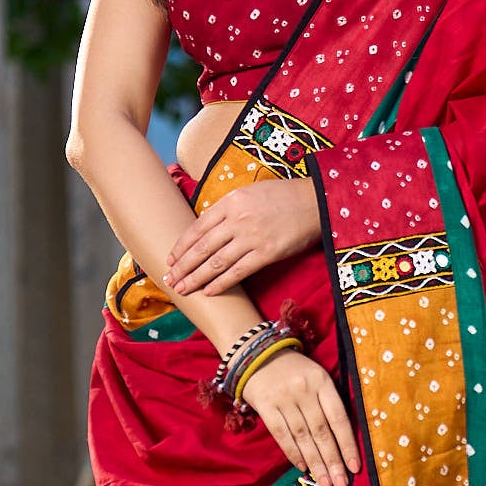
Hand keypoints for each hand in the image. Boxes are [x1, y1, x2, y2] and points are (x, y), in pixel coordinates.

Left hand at [164, 180, 319, 296]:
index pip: (197, 227)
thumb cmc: (284, 196)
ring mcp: (251, 237)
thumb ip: (228, 209)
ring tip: (182, 289)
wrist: (316, 200)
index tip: (171, 259)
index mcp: (231, 202)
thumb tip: (208, 228)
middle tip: (169, 280)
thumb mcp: (250, 193)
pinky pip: (238, 272)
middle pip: (201, 248)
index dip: (181, 246)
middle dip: (182, 266)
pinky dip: (221, 283)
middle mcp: (237, 220)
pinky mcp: (266, 253)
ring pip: (215, 263)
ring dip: (195, 279)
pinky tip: (209, 292)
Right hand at [240, 348, 360, 485]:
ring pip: (303, 436)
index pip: (339, 418)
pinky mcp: (265, 405)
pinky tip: (302, 467)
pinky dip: (292, 452)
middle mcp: (304, 390)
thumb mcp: (317, 376)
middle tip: (340, 484)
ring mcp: (283, 398)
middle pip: (321, 431)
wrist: (256, 353)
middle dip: (332, 461)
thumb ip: (328, 402)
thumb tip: (341, 440)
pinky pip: (281, 433)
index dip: (347, 444)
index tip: (355, 467)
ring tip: (324, 482)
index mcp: (322, 382)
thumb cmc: (294, 369)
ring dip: (315, 462)